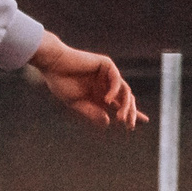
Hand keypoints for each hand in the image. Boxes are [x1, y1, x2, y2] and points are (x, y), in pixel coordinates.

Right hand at [28, 34, 144, 129]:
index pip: (119, 105)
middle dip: (130, 113)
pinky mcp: (106, 65)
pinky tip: (107, 101)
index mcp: (99, 94)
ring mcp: (108, 74)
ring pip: (125, 91)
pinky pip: (117, 79)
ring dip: (125, 105)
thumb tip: (108, 123)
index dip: (130, 114)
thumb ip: (92, 112)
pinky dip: (114, 91)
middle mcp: (106, 85)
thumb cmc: (61, 83)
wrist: (53, 64)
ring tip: (120, 118)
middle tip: (130, 126)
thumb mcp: (76, 103)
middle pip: (126, 99)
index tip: (138, 125)